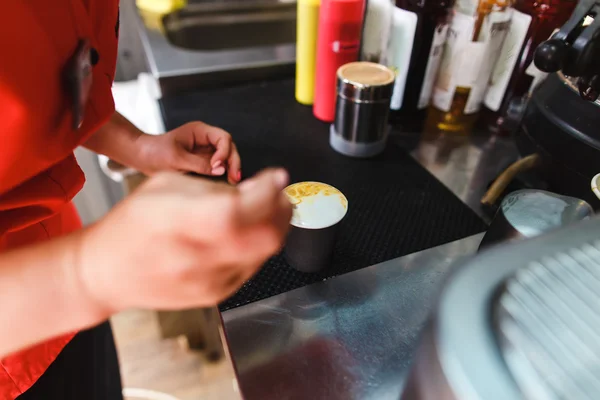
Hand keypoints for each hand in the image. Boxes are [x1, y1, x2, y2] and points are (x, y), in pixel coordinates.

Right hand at [77, 169, 291, 312]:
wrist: (109, 271)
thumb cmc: (133, 225)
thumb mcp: (167, 185)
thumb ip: (214, 188)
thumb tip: (253, 189)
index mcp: (184, 222)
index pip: (243, 206)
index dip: (269, 189)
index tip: (277, 176)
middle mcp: (200, 256)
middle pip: (267, 234)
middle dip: (282, 208)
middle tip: (280, 193)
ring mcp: (211, 280)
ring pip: (266, 251)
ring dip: (275, 226)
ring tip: (267, 209)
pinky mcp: (216, 294)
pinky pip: (253, 266)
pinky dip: (259, 245)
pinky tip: (248, 232)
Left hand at [137, 121, 241, 183]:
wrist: (143, 157)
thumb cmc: (155, 153)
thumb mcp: (176, 159)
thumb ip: (199, 164)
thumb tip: (221, 170)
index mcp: (200, 131)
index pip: (222, 138)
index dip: (224, 152)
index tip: (217, 167)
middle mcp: (206, 139)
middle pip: (229, 147)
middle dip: (233, 161)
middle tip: (235, 177)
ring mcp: (206, 150)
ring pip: (227, 156)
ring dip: (232, 168)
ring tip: (234, 182)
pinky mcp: (203, 161)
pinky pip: (219, 165)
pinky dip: (224, 172)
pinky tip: (227, 182)